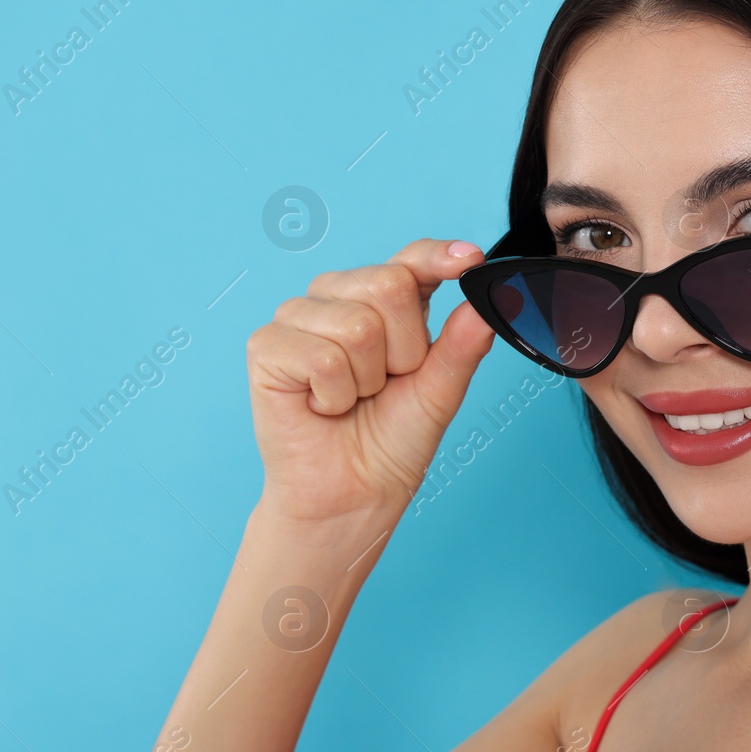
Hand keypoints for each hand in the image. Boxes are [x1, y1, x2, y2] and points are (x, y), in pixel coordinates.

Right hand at [246, 238, 494, 523]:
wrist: (352, 495)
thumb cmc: (390, 443)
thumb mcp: (439, 392)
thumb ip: (462, 346)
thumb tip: (484, 304)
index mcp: (382, 300)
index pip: (410, 259)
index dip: (438, 256)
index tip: (469, 260)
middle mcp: (338, 297)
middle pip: (390, 285)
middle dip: (403, 351)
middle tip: (384, 386)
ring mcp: (298, 317)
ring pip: (358, 325)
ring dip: (367, 380)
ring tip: (352, 398)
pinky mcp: (267, 346)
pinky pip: (322, 357)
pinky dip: (334, 395)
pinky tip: (322, 406)